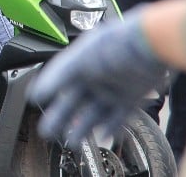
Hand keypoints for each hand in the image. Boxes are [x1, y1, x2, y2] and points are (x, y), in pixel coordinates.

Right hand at [27, 7, 168, 148]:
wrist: (150, 43)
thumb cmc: (115, 42)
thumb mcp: (78, 59)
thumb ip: (57, 76)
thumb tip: (37, 92)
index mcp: (80, 63)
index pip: (60, 81)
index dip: (48, 93)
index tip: (35, 105)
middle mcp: (95, 76)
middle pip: (74, 101)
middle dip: (61, 117)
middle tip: (48, 132)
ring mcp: (113, 88)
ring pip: (94, 113)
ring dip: (83, 128)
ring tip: (72, 142)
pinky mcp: (131, 97)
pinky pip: (118, 117)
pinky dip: (110, 128)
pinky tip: (102, 137)